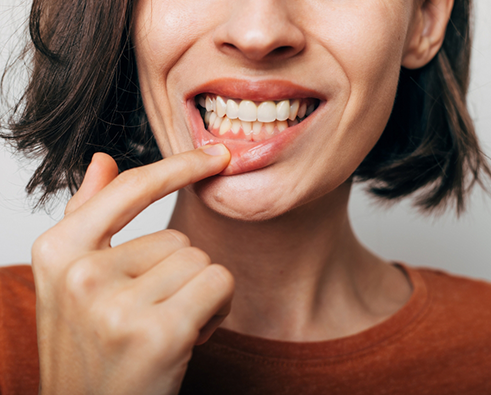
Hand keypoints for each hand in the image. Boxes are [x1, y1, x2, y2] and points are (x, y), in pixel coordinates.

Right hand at [32, 145, 233, 394]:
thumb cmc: (91, 347)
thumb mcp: (73, 279)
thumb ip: (86, 214)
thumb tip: (102, 159)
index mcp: (57, 252)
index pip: (130, 189)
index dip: (178, 167)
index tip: (214, 155)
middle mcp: (82, 274)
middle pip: (178, 237)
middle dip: (179, 275)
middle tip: (152, 313)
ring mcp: (117, 305)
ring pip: (201, 261)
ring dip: (197, 293)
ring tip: (165, 326)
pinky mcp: (159, 333)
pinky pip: (219, 284)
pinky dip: (216, 309)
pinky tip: (187, 338)